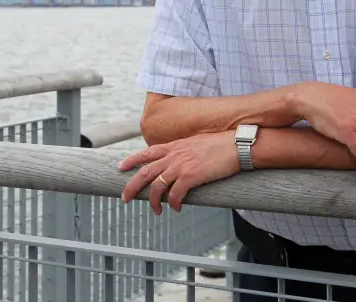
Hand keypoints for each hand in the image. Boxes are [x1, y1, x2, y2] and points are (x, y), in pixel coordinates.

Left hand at [118, 131, 238, 214]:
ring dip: (152, 201)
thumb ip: (182, 151)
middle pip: (145, 172)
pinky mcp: (191, 176)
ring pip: (156, 186)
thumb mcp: (194, 143)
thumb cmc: (219, 145)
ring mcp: (181, 166)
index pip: (146, 153)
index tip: (120, 167)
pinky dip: (173, 204)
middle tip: (124, 198)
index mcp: (173, 146)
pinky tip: (176, 209)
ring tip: (155, 211)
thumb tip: (177, 161)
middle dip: (132, 186)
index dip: (131, 160)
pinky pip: (175, 194)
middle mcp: (173, 155)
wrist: (235, 145)